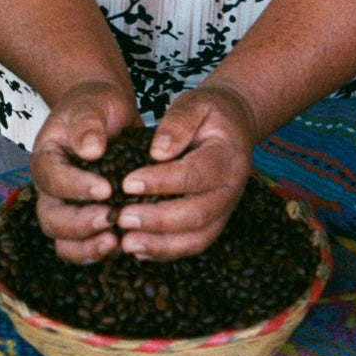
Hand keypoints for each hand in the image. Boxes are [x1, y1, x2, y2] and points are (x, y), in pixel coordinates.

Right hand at [32, 79, 139, 264]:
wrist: (106, 114)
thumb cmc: (95, 107)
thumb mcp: (91, 106)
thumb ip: (88, 124)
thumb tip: (91, 150)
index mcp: (46, 160)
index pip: (52, 180)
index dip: (76, 187)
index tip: (107, 188)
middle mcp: (51, 190)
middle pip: (51, 219)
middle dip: (79, 224)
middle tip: (110, 219)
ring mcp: (66, 208)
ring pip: (63, 240)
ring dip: (86, 246)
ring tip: (115, 241)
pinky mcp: (86, 220)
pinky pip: (82, 246)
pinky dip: (97, 251)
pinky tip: (123, 245)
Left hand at [114, 82, 261, 262]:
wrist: (234, 126)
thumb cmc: (209, 114)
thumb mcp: (195, 104)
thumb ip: (178, 122)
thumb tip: (157, 152)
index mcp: (227, 157)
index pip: (194, 175)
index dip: (161, 182)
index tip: (127, 183)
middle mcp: (230, 189)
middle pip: (196, 214)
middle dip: (156, 220)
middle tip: (121, 216)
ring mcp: (225, 210)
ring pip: (196, 238)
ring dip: (160, 245)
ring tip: (126, 242)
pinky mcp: (214, 222)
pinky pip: (192, 245)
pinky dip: (166, 251)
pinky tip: (138, 249)